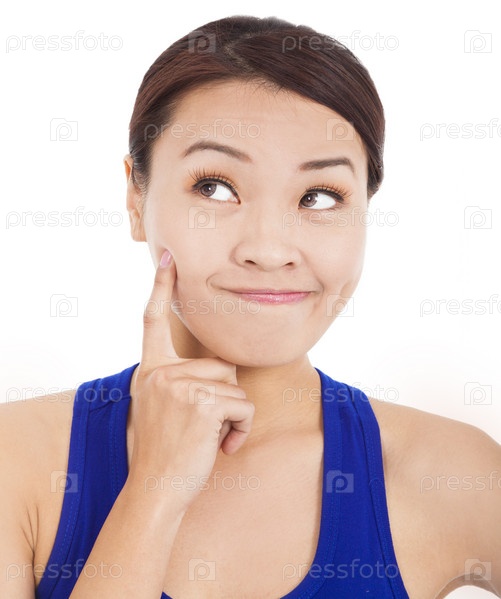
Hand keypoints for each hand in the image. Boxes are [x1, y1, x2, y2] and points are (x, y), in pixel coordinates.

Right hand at [127, 250, 254, 507]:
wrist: (155, 490)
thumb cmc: (164, 453)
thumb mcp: (161, 408)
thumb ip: (180, 381)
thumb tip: (223, 368)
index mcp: (150, 371)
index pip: (154, 321)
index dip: (162, 288)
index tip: (169, 258)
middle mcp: (160, 372)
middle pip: (219, 364)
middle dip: (223, 396)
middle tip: (204, 427)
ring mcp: (179, 386)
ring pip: (234, 385)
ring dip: (233, 415)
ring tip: (211, 437)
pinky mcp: (201, 402)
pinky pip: (243, 405)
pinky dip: (241, 429)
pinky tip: (222, 446)